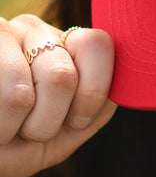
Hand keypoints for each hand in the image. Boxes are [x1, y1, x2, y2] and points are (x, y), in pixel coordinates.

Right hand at [0, 15, 115, 176]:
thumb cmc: (12, 147)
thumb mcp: (63, 134)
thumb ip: (97, 108)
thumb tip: (123, 84)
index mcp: (65, 46)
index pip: (98, 43)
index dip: (93, 91)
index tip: (77, 120)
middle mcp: (33, 30)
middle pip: (63, 77)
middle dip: (47, 122)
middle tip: (27, 128)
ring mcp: (0, 32)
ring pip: (22, 92)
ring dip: (15, 128)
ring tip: (2, 126)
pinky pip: (6, 97)